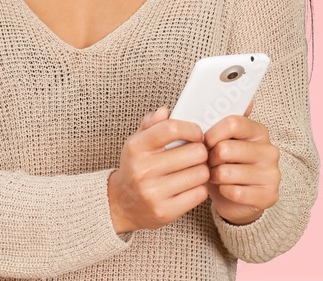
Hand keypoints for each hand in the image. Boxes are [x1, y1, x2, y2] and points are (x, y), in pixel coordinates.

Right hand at [107, 107, 209, 233]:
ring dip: (202, 170)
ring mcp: (153, 193)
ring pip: (201, 173)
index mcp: (136, 147)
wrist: (120, 205)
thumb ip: (151, 123)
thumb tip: (165, 111)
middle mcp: (143, 170)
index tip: (197, 134)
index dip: (192, 129)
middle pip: (195, 152)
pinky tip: (190, 186)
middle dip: (201, 151)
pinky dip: (199, 188)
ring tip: (193, 170)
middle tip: (197, 154)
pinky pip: (199, 193)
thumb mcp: (137, 142)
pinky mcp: (165, 211)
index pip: (172, 128)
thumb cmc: (135, 167)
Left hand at [203, 98, 280, 225]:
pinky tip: (225, 190)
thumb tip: (244, 98)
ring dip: (214, 177)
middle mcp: (270, 150)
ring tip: (215, 177)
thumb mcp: (224, 142)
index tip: (204, 142)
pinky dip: (223, 192)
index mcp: (259, 132)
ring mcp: (272, 174)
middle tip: (209, 163)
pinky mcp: (269, 195)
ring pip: (226, 172)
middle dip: (209, 159)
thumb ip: (224, 121)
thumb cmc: (226, 166)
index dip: (212, 133)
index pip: (233, 123)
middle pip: (226, 149)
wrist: (239, 201)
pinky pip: (235, 192)